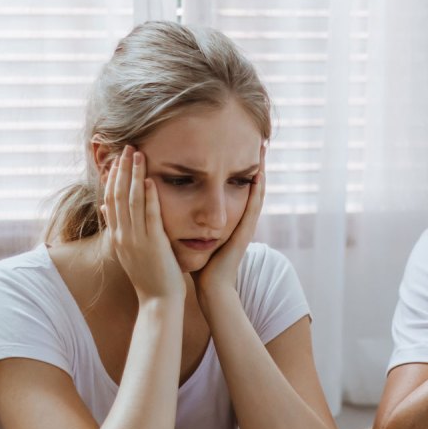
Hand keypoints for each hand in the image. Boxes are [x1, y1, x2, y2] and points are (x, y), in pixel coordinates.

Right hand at [100, 145, 184, 302]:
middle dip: (122, 169)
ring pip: (131, 201)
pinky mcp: (153, 244)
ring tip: (138, 154)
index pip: (110, 200)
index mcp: (118, 236)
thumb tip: (105, 206)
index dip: (113, 178)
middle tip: (127, 147)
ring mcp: (136, 239)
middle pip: (118, 195)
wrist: (157, 301)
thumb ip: (119, 227)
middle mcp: (123, 235)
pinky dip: (149, 197)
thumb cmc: (149, 277)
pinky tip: (150, 180)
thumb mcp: (129, 250)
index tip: (116, 159)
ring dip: (134, 176)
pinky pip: (150, 216)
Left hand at [193, 145, 265, 309]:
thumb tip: (163, 200)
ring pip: (255, 192)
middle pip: (248, 184)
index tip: (234, 143)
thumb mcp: (191, 233)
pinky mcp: (245, 232)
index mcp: (226, 216)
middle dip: (253, 163)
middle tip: (258, 140)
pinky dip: (258, 190)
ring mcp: (244, 224)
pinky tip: (260, 174)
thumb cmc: (198, 264)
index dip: (235, 166)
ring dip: (261, 170)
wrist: (210, 287)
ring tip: (264, 149)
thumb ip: (184, 217)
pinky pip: (253, 207)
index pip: (232, 185)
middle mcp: (238, 218)